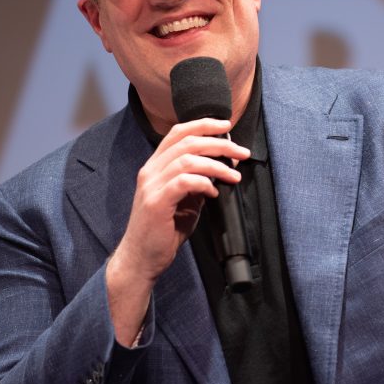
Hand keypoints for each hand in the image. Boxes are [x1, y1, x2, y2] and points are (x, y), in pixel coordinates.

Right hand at [106, 117, 249, 344]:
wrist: (142, 259)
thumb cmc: (164, 230)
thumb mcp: (185, 201)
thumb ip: (199, 181)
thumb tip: (225, 166)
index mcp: (155, 166)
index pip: (178, 133)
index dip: (203, 124)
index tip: (227, 125)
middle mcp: (150, 171)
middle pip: (187, 142)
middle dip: (218, 143)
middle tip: (241, 151)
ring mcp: (151, 186)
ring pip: (187, 160)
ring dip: (216, 164)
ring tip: (234, 175)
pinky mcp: (156, 203)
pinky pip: (183, 182)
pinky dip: (203, 183)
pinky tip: (214, 193)